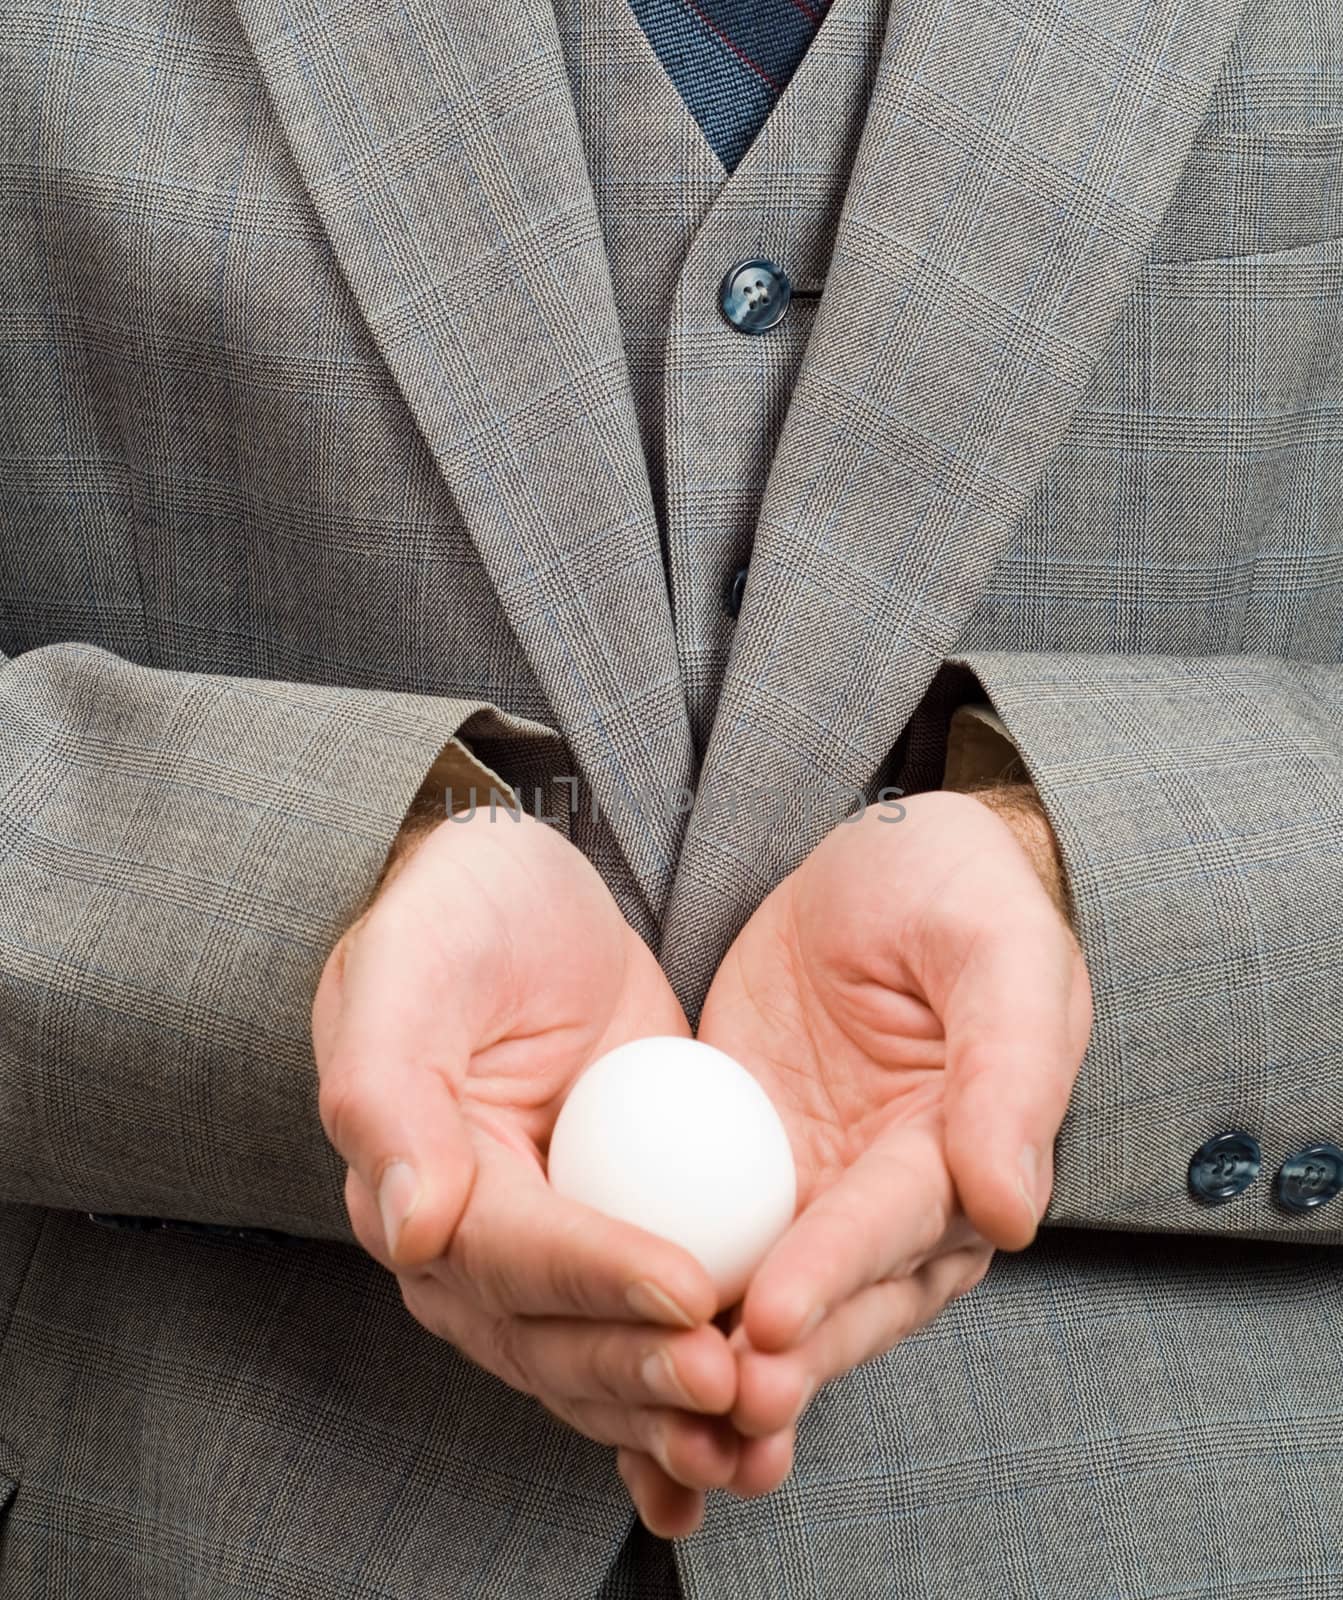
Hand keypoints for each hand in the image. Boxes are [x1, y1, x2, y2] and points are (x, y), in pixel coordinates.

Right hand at [311, 808, 739, 1513]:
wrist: (518, 895)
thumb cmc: (458, 916)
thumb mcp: (411, 967)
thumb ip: (387, 1090)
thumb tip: (407, 1230)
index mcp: (411, 1191)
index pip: (507, 1256)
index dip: (596, 1280)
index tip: (689, 1293)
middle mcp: (471, 1246)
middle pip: (553, 1339)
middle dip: (643, 1374)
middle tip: (735, 1384)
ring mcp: (549, 1250)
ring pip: (601, 1363)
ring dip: (673, 1416)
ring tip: (762, 1442)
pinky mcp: (616, 1240)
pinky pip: (647, 1334)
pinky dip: (685, 1405)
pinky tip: (750, 1454)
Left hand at [616, 788, 1092, 1516]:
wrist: (877, 867)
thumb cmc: (954, 891)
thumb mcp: (996, 950)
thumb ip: (1011, 1069)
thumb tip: (1012, 1210)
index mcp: (964, 1154)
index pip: (897, 1226)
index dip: (835, 1274)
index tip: (770, 1321)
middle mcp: (891, 1198)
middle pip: (837, 1298)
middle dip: (778, 1359)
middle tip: (708, 1401)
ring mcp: (811, 1192)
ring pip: (769, 1300)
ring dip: (722, 1363)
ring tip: (662, 1418)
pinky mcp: (738, 1174)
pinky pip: (705, 1246)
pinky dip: (669, 1309)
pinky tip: (610, 1355)